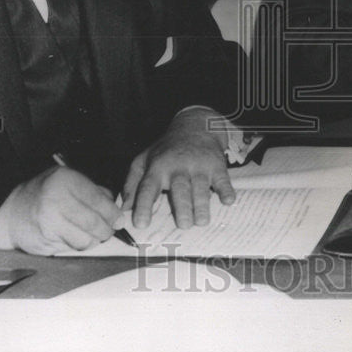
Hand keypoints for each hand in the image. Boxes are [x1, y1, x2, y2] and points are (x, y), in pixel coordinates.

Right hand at [0, 166, 120, 254]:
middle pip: (93, 222)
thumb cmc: (43, 195)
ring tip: (93, 235)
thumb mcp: (67, 181)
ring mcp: (49, 221)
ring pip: (85, 239)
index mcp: (64, 180)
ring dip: (94, 240)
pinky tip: (76, 237)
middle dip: (106, 230)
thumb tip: (115, 208)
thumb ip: (92, 190)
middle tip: (109, 230)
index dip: (112, 213)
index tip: (119, 220)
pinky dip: (80, 245)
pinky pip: (73, 247)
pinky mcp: (45, 240)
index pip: (97, 200)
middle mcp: (55, 199)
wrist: (11, 214)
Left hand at [122, 107, 235, 229]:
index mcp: (157, 168)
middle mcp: (178, 167)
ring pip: (200, 186)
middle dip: (181, 206)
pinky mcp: (216, 165)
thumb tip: (123, 209)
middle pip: (179, 188)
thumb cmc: (165, 151)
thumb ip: (132, 185)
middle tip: (183, 225)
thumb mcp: (143, 160)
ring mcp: (199, 166)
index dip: (143, 206)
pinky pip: (222, 179)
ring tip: (201, 221)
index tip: (140, 224)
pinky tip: (228, 200)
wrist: (194, 127)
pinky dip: (226, 189)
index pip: (148, 188)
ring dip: (202, 204)